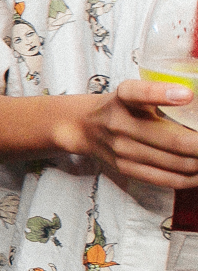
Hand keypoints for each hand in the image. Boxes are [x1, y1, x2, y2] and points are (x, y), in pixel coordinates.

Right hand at [59, 80, 197, 187]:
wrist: (84, 127)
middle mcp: (120, 123)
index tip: (187, 94)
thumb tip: (197, 101)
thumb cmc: (121, 106)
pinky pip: (167, 179)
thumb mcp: (135, 90)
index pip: (139, 93)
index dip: (163, 94)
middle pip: (175, 140)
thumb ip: (162, 94)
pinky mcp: (126, 168)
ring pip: (178, 163)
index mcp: (123, 97)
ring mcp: (122, 150)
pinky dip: (193, 178)